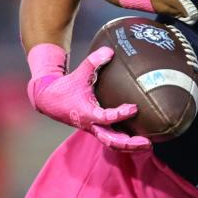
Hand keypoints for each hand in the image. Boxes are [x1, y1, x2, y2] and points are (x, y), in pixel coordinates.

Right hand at [27, 44, 149, 150]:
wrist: (49, 100)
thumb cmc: (65, 87)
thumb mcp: (79, 73)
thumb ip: (93, 61)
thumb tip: (109, 50)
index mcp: (87, 113)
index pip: (106, 118)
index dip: (120, 114)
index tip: (134, 108)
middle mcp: (91, 124)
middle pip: (112, 140)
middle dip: (130, 144)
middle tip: (148, 142)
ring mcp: (94, 129)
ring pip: (112, 144)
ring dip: (130, 147)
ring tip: (148, 146)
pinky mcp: (97, 129)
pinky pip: (112, 140)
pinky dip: (124, 143)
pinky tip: (139, 142)